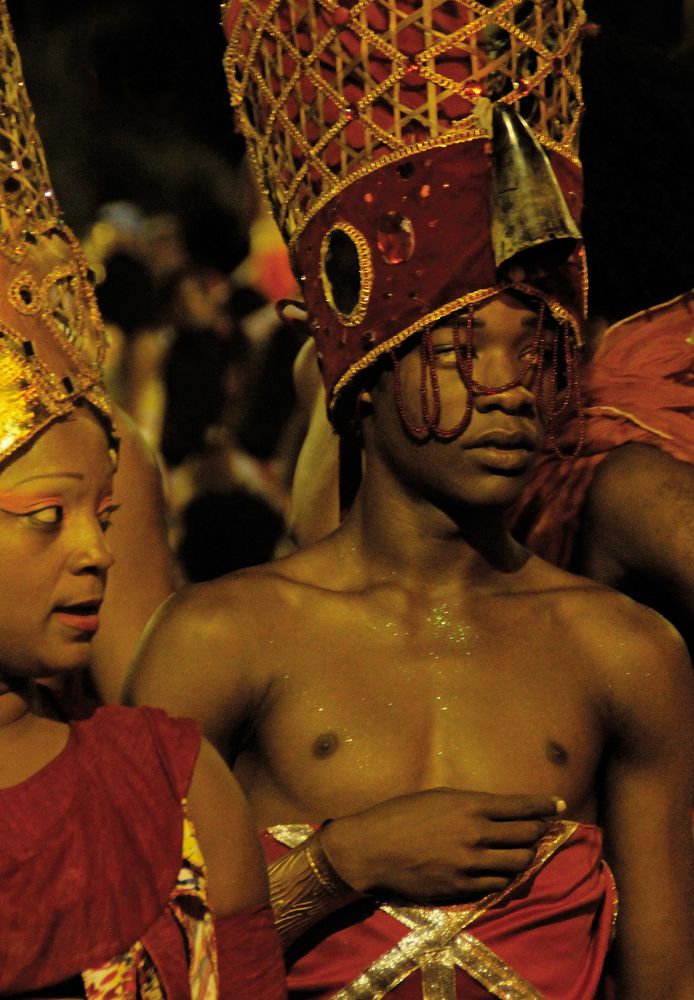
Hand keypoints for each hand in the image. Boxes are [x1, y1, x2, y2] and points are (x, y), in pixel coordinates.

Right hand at [322, 787, 564, 901]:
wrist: (370, 850)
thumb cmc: (399, 815)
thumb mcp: (437, 798)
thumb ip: (471, 805)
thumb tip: (500, 810)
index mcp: (470, 806)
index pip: (521, 807)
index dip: (543, 805)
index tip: (557, 806)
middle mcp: (476, 835)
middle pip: (527, 837)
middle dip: (537, 832)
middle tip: (539, 830)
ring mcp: (470, 865)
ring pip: (518, 864)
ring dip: (524, 857)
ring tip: (520, 852)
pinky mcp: (461, 889)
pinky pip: (496, 884)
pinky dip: (502, 875)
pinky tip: (498, 869)